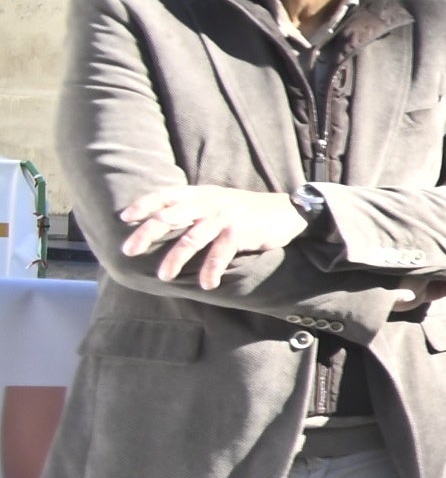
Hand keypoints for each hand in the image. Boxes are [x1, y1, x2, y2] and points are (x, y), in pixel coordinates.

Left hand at [115, 185, 309, 290]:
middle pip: (170, 216)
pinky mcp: (240, 232)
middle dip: (147, 233)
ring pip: (191, 239)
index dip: (144, 204)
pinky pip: (219, 254)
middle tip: (129, 251)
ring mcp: (224, 217)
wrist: (288, 211)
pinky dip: (210, 270)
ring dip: (174, 259)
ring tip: (163, 276)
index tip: (124, 218)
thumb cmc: (248, 211)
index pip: (165, 195)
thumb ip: (194, 208)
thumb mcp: (219, 201)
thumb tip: (163, 221)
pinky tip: (206, 284)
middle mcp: (209, 203)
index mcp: (201, 194)